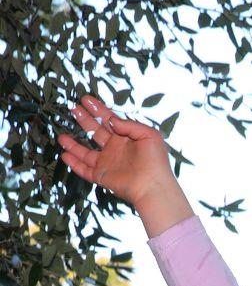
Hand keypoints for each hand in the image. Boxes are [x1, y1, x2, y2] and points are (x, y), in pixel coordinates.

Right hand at [57, 96, 191, 235]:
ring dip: (73, 143)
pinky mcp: (101, 175)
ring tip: (61, 135)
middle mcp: (115, 149)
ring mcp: (107, 162)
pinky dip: (74, 163)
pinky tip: (64, 155)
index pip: (109, 120)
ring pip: (85, 151)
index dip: (98, 109)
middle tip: (73, 108)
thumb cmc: (156, 161)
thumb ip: (130, 125)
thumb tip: (112, 120)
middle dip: (84, 120)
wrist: (153, 186)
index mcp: (126, 138)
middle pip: (95, 131)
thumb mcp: (149, 135)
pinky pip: (84, 169)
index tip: (86, 99)